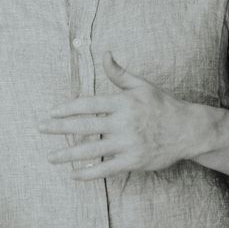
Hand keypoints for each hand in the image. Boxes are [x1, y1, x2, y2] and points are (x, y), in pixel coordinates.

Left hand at [40, 53, 209, 180]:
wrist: (189, 131)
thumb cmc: (163, 105)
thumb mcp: (142, 85)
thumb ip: (119, 73)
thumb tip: (105, 54)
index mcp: (123, 103)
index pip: (88, 104)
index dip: (67, 108)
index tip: (51, 112)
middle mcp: (124, 123)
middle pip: (84, 125)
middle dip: (59, 128)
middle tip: (40, 128)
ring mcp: (128, 144)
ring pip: (92, 150)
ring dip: (68, 154)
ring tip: (50, 157)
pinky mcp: (133, 161)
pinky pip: (106, 169)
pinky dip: (88, 173)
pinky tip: (72, 174)